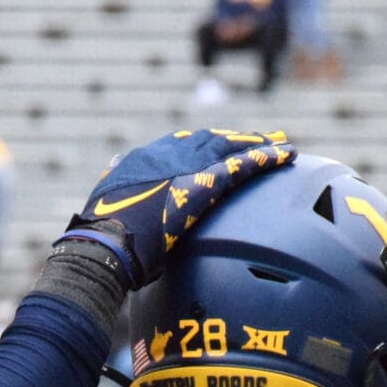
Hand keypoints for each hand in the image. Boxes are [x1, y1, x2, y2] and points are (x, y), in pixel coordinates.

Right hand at [61, 128, 295, 288]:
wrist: (103, 248)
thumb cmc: (102, 239)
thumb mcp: (107, 203)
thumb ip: (118, 181)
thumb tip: (116, 163)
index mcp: (143, 160)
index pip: (181, 145)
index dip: (205, 145)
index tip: (221, 146)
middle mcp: (165, 154)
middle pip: (209, 140)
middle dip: (236, 138)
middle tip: (262, 139)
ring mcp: (183, 167)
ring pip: (229, 146)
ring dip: (256, 143)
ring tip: (281, 144)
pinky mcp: (200, 185)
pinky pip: (240, 167)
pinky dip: (264, 159)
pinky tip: (285, 155)